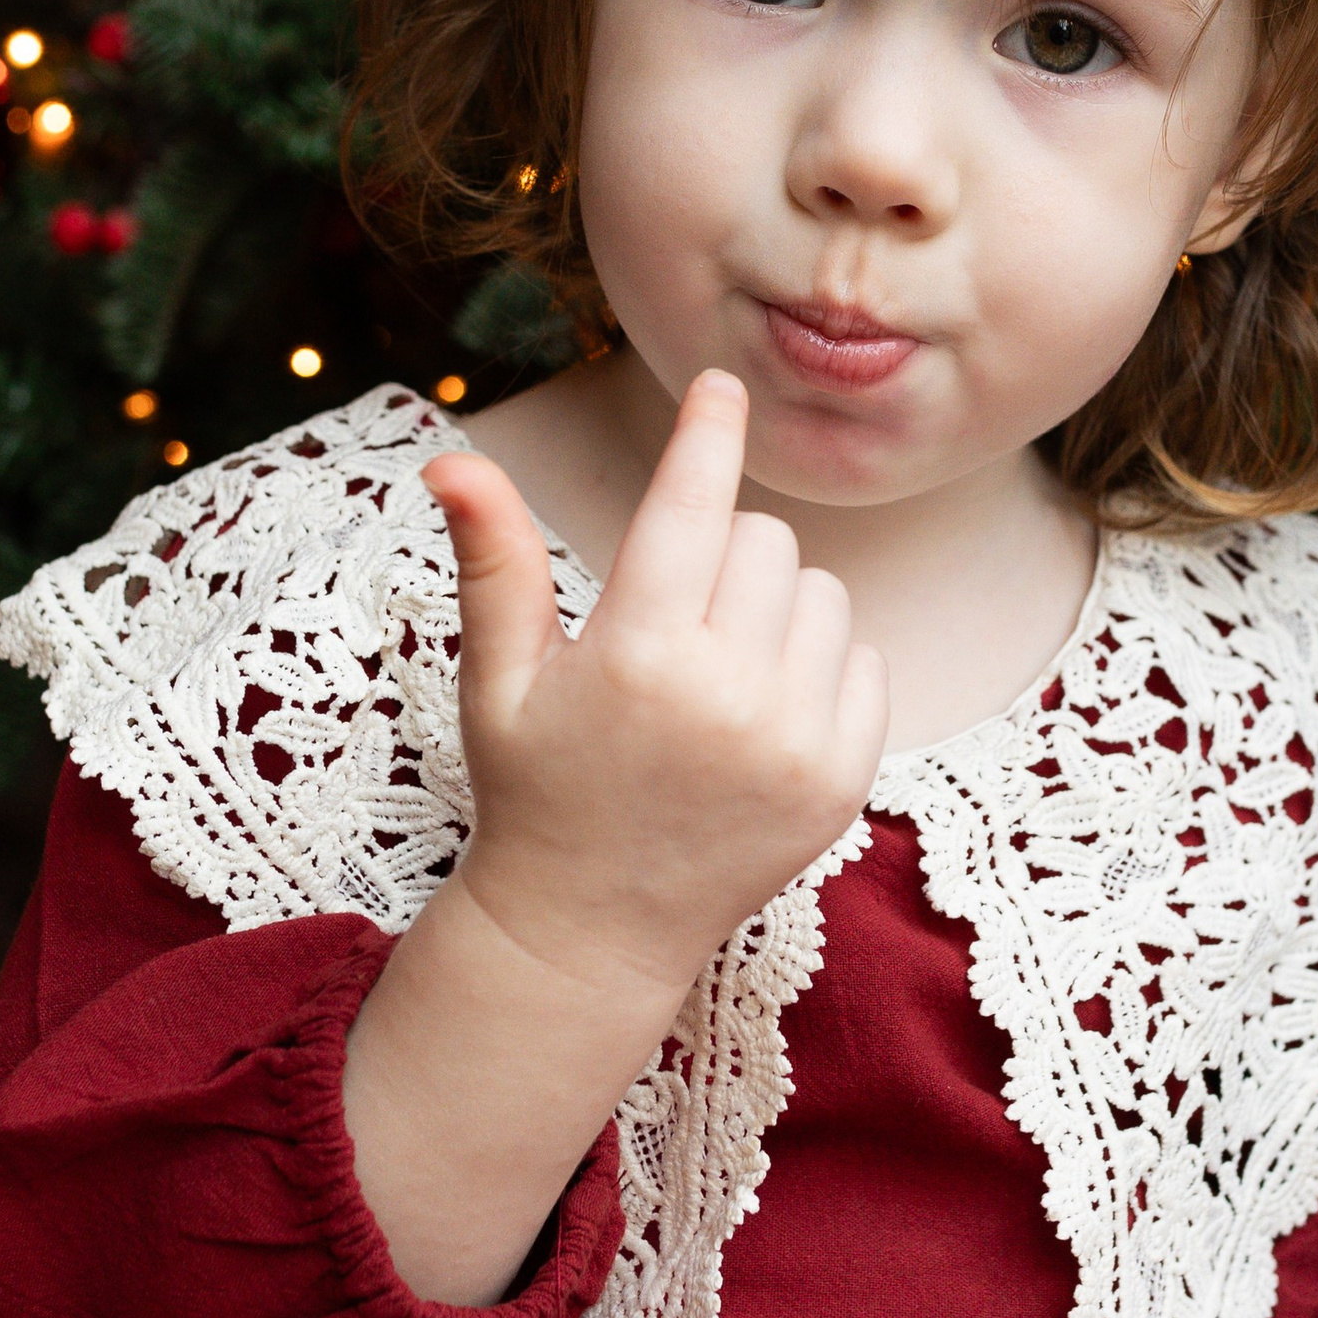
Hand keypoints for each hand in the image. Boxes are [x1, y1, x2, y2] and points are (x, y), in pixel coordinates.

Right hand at [423, 369, 888, 1017]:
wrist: (592, 930)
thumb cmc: (537, 789)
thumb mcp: (500, 677)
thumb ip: (495, 560)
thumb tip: (451, 459)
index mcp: (637, 655)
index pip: (691, 506)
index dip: (706, 433)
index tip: (722, 387)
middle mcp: (727, 694)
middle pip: (762, 540)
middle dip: (719, 557)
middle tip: (670, 624)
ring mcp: (796, 740)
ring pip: (821, 593)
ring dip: (775, 609)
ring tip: (714, 673)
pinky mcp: (843, 778)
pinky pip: (865, 661)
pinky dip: (822, 669)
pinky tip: (759, 716)